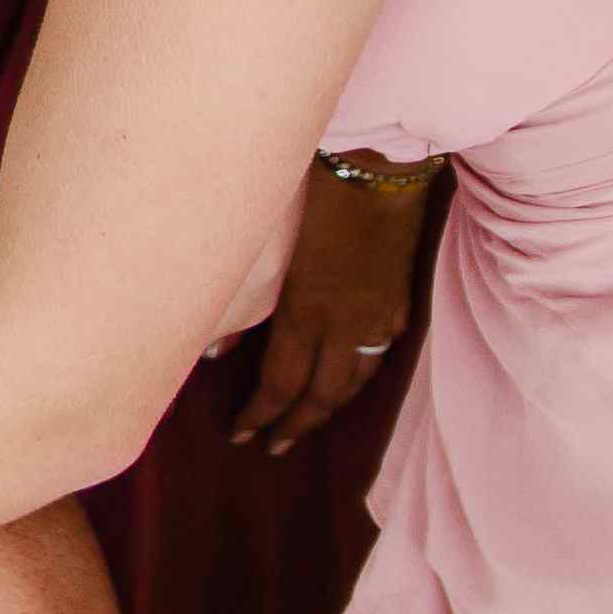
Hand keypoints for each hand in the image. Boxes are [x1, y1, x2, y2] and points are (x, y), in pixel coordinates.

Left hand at [229, 157, 430, 454]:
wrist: (378, 166)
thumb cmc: (311, 196)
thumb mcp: (268, 249)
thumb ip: (242, 301)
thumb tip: (213, 347)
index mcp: (305, 314)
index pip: (280, 385)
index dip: (260, 416)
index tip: (241, 436)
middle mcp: (345, 326)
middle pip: (322, 396)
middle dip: (295, 426)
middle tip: (273, 447)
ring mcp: (378, 315)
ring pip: (357, 380)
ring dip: (330, 408)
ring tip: (307, 423)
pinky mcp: (399, 299)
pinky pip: (381, 351)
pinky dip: (362, 373)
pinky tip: (350, 376)